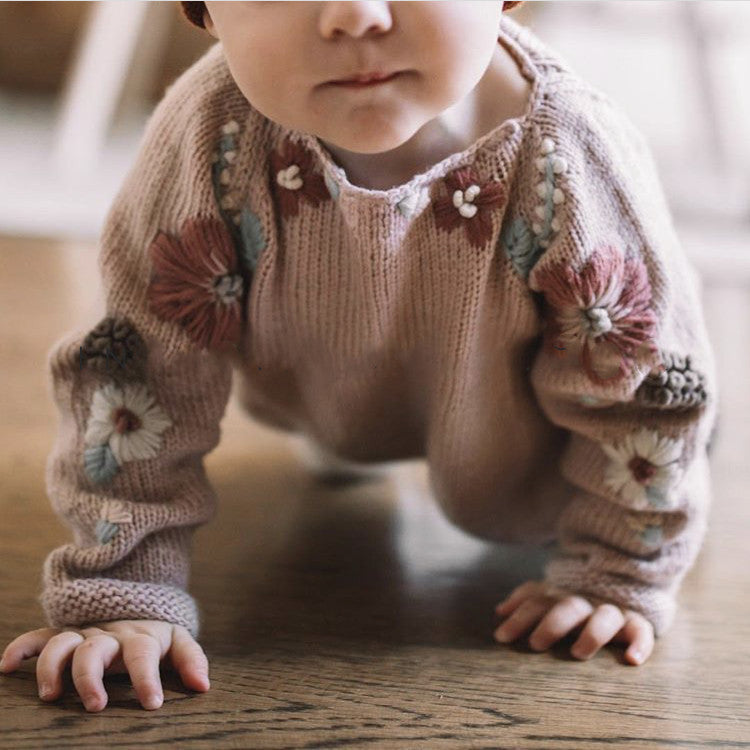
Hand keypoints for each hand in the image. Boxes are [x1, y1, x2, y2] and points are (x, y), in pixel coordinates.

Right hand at [0, 620, 209, 711]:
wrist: (137, 607)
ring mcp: (85, 634)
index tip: (152, 704)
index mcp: (140, 638)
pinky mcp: (64, 635)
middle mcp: (110, 635)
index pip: (143, 654)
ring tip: (49, 696)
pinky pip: (39, 636)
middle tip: (95, 706)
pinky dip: (22, 647)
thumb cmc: (157, 638)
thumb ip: (192, 660)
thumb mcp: (178, 642)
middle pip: (96, 649)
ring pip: (64, 643)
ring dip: (53, 666)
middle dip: (91, 677)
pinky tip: (7, 666)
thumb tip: (203, 686)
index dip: (147, 678)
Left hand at [493, 580, 653, 664]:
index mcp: (561, 596)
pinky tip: (632, 659)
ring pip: (605, 616)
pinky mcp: (636, 621)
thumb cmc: (574, 603)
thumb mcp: (549, 597)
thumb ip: (526, 600)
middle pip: (568, 607)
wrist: (621, 585)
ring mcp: (611, 610)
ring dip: (592, 632)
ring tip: (578, 653)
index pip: (537, 603)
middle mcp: (585, 602)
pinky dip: (640, 642)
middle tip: (535, 644)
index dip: (519, 618)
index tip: (501, 638)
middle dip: (551, 623)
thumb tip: (499, 612)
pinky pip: (641, 630)